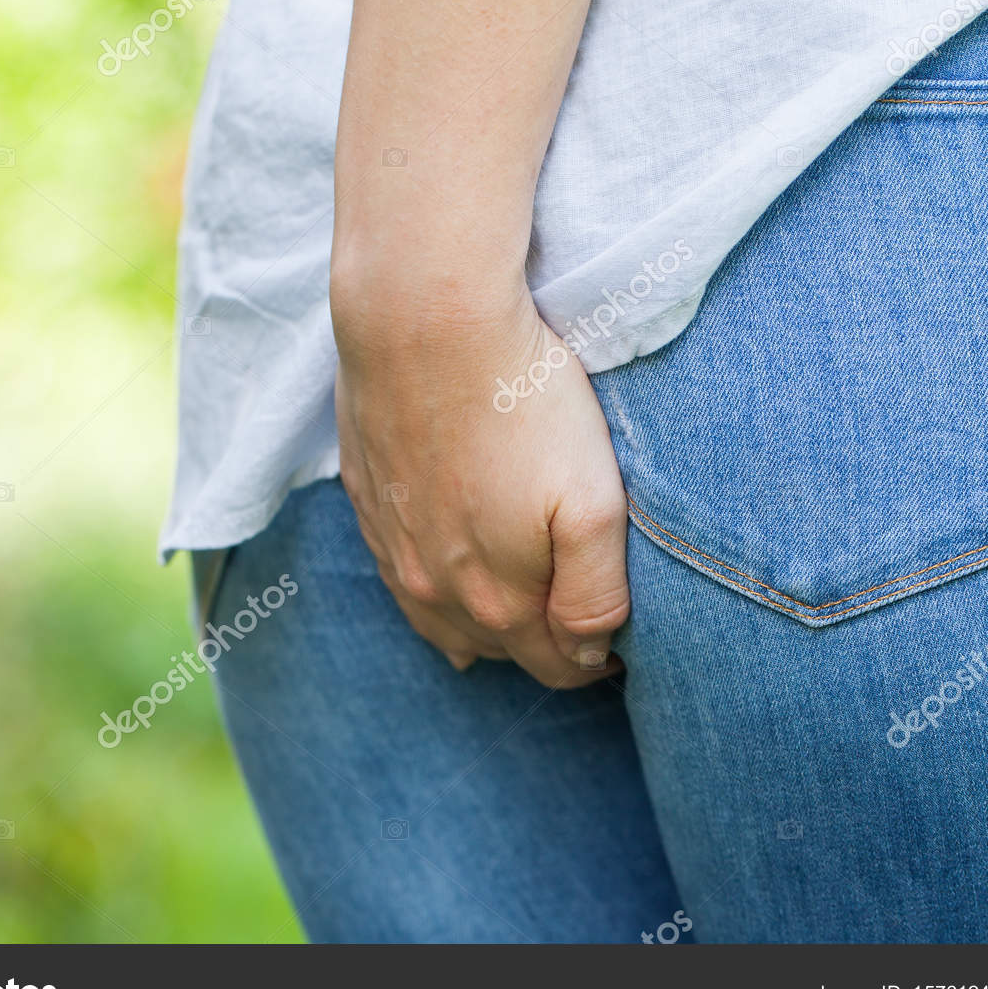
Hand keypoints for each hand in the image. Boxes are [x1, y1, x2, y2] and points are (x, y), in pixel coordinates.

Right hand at [332, 275, 629, 687]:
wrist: (423, 321)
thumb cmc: (525, 402)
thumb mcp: (594, 502)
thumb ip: (597, 593)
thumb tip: (592, 653)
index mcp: (498, 601)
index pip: (556, 667)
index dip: (595, 658)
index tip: (621, 638)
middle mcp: (434, 591)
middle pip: (498, 650)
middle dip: (540, 643)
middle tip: (575, 610)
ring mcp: (392, 548)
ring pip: (441, 622)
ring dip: (482, 623)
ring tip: (518, 608)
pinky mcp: (365, 502)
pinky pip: (399, 574)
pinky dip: (431, 585)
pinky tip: (448, 567)